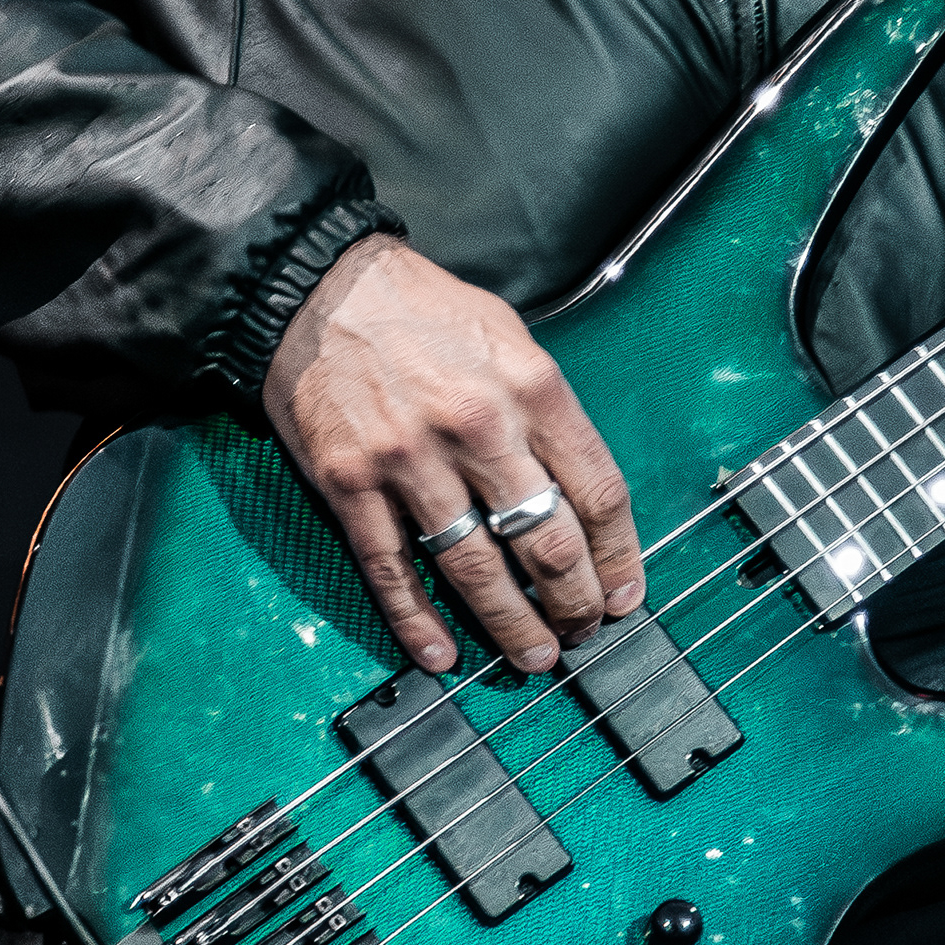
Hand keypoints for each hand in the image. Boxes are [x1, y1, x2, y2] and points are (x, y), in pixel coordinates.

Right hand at [261, 233, 645, 676]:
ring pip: (474, 568)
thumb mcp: (509, 336)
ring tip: (534, 655)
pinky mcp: (352, 486)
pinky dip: (418, 621)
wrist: (320, 289)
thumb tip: (577, 489)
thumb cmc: (421, 310)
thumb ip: (546, 411)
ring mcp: (410, 462)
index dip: (619, 555)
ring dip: (510, 624)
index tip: (625, 592)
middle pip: (545, 542)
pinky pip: (392, 570)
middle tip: (583, 629)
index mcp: (530, 388)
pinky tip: (441, 653)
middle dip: (573, 601)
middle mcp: (477, 429)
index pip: (596, 491)